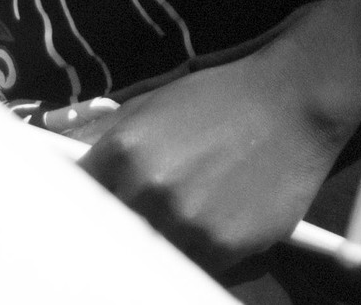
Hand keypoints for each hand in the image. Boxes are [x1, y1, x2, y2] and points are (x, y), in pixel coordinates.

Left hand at [78, 11, 360, 272]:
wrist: (292, 101)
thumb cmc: (220, 98)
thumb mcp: (151, 106)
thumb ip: (106, 140)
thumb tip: (68, 167)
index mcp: (123, 151)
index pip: (77, 199)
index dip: (79, 209)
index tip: (81, 215)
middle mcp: (148, 190)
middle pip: (108, 234)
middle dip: (117, 226)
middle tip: (137, 215)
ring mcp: (186, 222)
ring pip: (149, 253)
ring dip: (157, 240)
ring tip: (182, 212)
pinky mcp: (223, 246)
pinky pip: (192, 263)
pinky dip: (194, 249)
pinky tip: (211, 221)